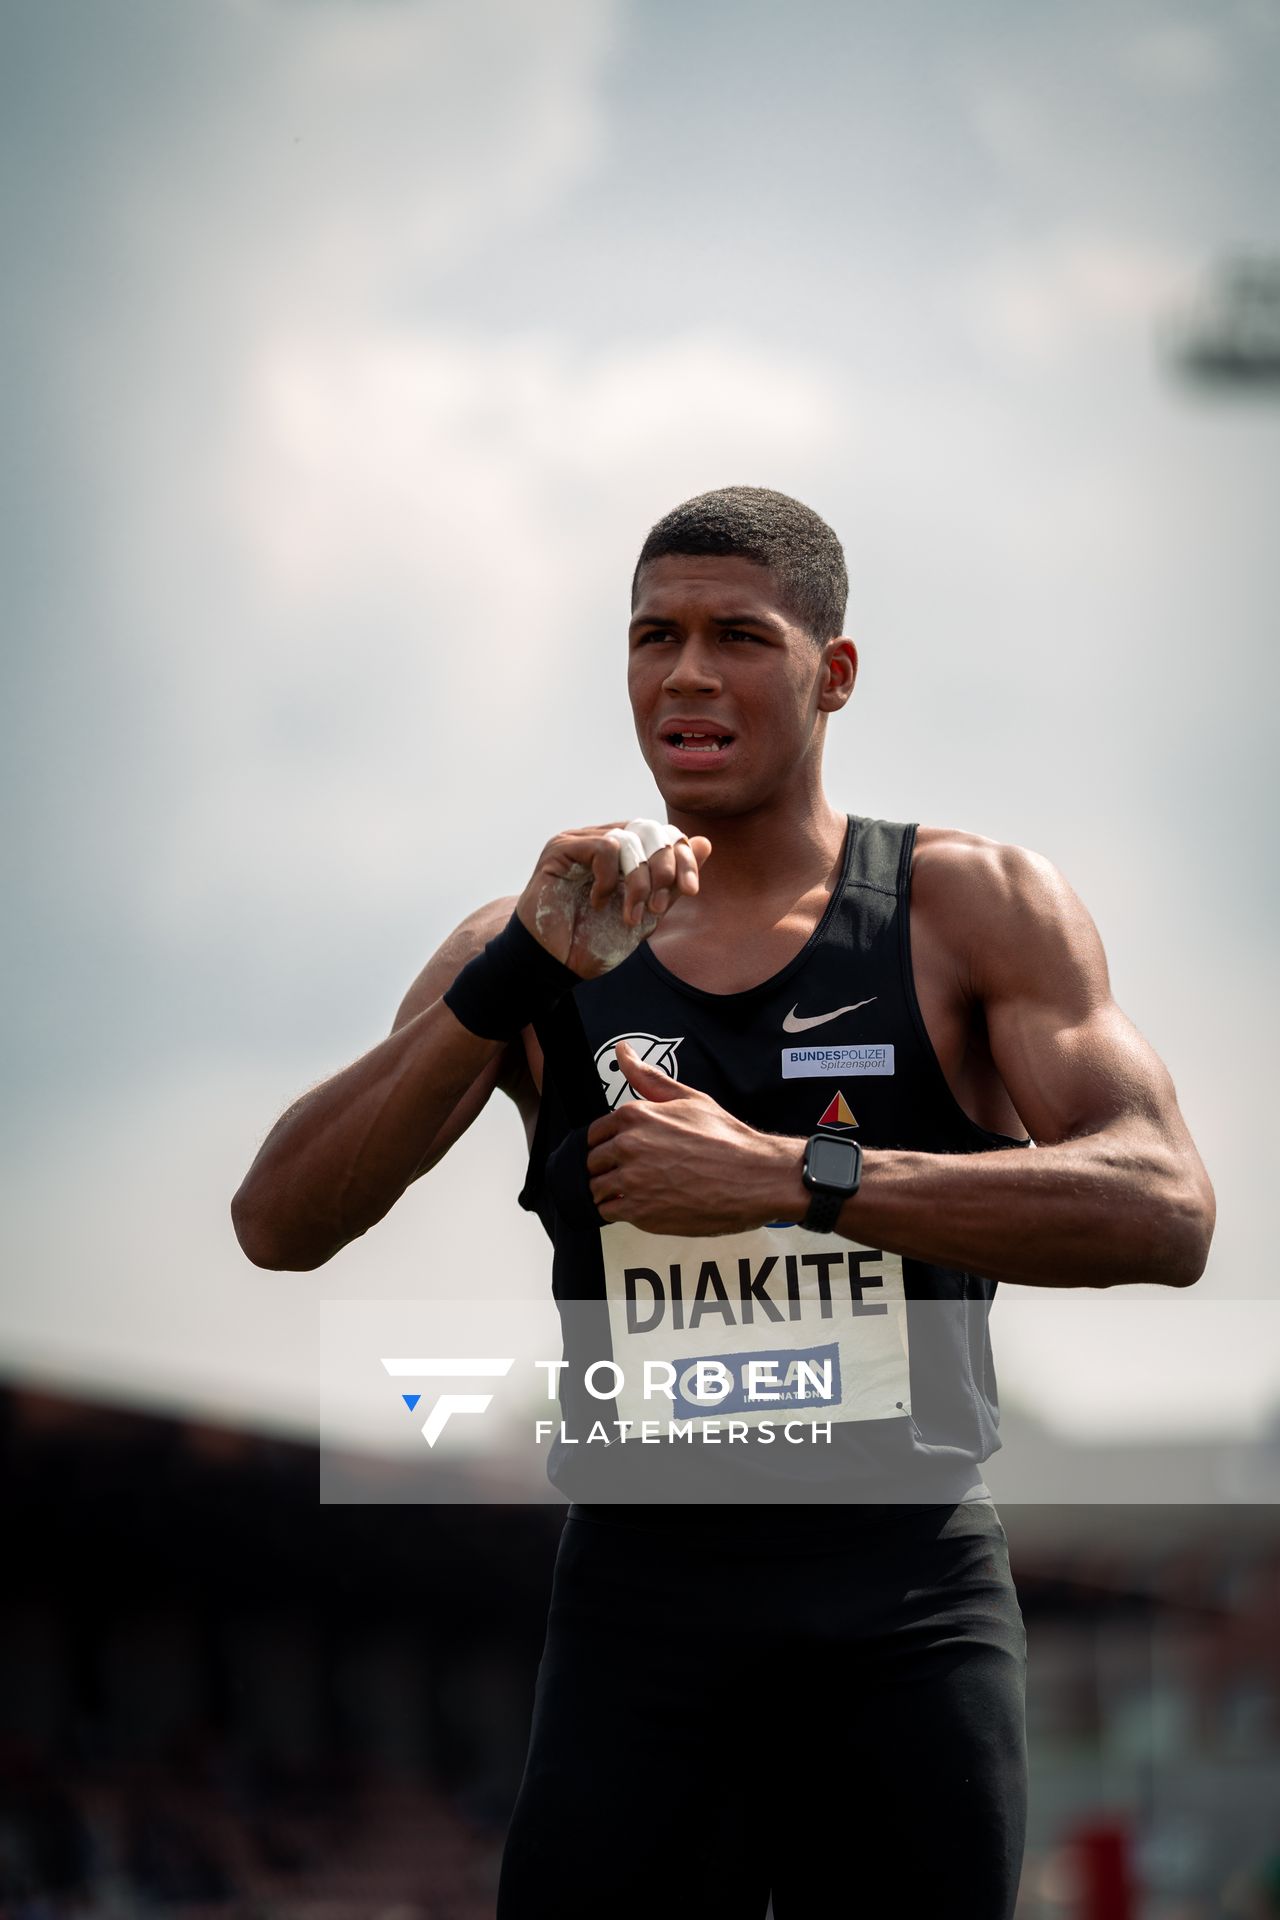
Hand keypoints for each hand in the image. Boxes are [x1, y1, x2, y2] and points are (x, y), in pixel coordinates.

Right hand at [516, 820, 710, 979]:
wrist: (557, 964)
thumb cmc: (596, 940)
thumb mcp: (647, 913)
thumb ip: (673, 882)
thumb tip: (705, 842)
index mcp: (625, 852)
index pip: (664, 834)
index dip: (684, 857)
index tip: (692, 890)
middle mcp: (603, 839)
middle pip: (650, 829)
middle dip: (665, 867)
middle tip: (659, 905)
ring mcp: (580, 841)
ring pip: (629, 838)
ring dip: (638, 882)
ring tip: (630, 913)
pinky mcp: (560, 848)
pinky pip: (604, 848)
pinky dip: (610, 879)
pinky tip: (599, 902)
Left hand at [586, 1041, 800, 1233]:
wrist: (754, 1177)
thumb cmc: (726, 1139)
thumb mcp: (688, 1098)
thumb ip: (648, 1078)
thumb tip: (624, 1052)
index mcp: (634, 1115)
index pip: (594, 1134)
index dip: (609, 1145)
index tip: (625, 1152)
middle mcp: (628, 1146)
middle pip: (593, 1163)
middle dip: (608, 1168)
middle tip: (635, 1173)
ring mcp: (632, 1181)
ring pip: (597, 1189)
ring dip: (612, 1191)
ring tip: (640, 1190)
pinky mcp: (641, 1212)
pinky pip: (610, 1212)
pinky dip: (621, 1211)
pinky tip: (645, 1205)